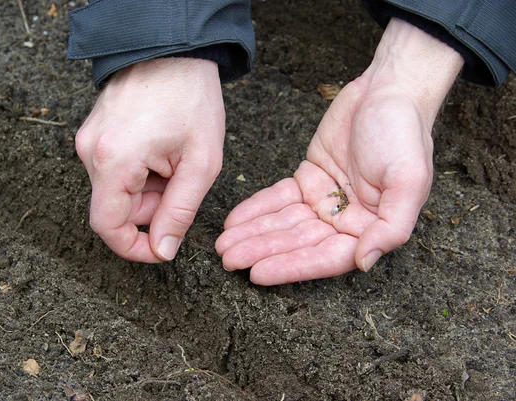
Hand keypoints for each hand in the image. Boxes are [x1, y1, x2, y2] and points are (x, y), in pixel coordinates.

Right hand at [75, 58, 224, 262]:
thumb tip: (162, 249)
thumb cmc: (191, 98)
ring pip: (116, 189)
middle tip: (181, 183)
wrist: (174, 49)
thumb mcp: (200, 162)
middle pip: (115, 207)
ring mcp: (88, 140)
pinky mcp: (93, 132)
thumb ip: (179, 212)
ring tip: (173, 160)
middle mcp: (90, 152)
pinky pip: (114, 169)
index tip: (159, 248)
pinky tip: (160, 150)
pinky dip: (140, 172)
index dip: (132, 247)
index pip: (107, 227)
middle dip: (151, 208)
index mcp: (114, 160)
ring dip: (148, 188)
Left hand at [216, 18, 463, 284]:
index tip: (258, 272)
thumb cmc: (404, 133)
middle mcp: (346, 220)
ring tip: (223, 245)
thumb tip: (364, 261)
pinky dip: (256, 209)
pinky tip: (234, 221)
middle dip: (262, 250)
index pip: (326, 257)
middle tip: (228, 259)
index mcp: (371, 227)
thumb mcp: (408, 180)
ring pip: (283, 223)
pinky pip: (278, 198)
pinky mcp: (308, 179)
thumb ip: (391, 226)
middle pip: (298, 243)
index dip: (292, 266)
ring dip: (253, 233)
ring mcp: (325, 200)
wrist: (387, 90)